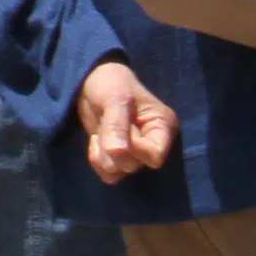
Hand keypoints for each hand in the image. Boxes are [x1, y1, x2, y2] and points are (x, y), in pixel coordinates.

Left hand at [78, 59, 176, 182]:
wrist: (93, 81)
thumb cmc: (111, 83)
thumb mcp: (115, 98)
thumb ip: (117, 125)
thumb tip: (117, 152)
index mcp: (162, 127)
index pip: (156, 155)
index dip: (135, 148)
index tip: (122, 129)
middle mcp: (153, 144)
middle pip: (134, 165)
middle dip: (114, 147)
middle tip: (107, 123)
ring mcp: (135, 153)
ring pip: (120, 172)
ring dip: (103, 155)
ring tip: (100, 133)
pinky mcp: (118, 157)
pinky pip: (109, 174)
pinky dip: (98, 160)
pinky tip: (95, 140)